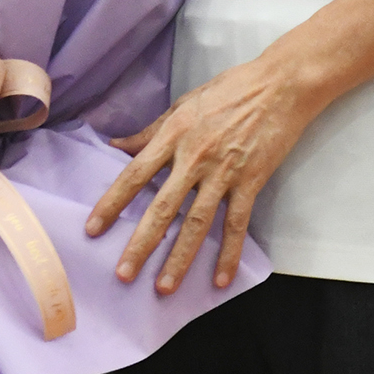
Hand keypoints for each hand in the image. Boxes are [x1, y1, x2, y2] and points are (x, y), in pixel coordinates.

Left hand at [82, 53, 314, 293]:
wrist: (280, 86)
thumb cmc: (230, 89)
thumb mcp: (184, 103)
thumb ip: (151, 130)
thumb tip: (117, 146)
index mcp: (173, 135)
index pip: (135, 174)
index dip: (112, 203)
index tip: (93, 228)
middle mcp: (194, 157)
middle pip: (163, 207)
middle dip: (142, 243)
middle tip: (123, 273)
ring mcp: (224, 172)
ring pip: (198, 222)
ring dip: (180, 257)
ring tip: (164, 286)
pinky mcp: (251, 181)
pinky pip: (237, 224)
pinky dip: (229, 254)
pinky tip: (219, 280)